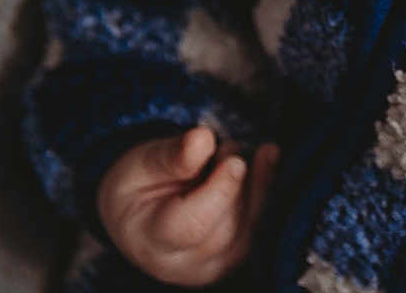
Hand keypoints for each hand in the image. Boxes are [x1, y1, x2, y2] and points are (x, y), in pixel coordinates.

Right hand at [96, 125, 280, 285]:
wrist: (141, 213)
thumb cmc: (138, 186)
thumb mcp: (141, 163)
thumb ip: (170, 156)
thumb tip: (203, 139)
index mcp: (150, 239)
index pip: (190, 227)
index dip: (219, 193)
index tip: (235, 160)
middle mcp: (182, 264)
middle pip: (225, 229)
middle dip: (236, 182)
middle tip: (228, 146)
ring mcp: (211, 265)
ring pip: (248, 228)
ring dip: (257, 183)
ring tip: (248, 151)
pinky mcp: (234, 255)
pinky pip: (259, 225)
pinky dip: (266, 187)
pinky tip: (268, 156)